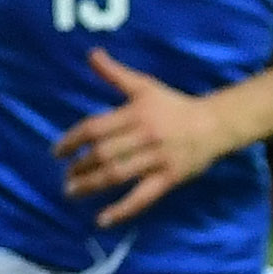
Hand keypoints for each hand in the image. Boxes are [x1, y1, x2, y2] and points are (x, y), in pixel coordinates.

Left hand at [54, 48, 235, 224]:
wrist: (215, 124)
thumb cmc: (173, 105)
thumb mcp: (144, 86)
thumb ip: (115, 74)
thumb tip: (91, 53)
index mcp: (135, 113)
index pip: (95, 128)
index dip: (71, 140)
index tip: (57, 152)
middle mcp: (145, 136)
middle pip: (103, 153)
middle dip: (80, 166)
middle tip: (66, 176)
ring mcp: (157, 159)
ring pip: (118, 175)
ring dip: (91, 186)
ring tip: (72, 193)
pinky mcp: (169, 178)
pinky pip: (142, 197)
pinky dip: (121, 210)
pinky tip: (102, 220)